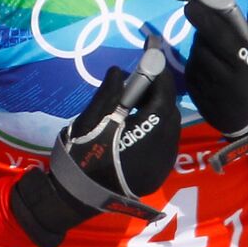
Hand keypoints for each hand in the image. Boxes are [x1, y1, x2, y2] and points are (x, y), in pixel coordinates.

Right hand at [11, 62, 179, 246]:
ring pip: (170, 126)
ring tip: (134, 102)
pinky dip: (156, 127)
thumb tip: (120, 70)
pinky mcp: (161, 172)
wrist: (77, 198)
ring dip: (157, 109)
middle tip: (137, 78)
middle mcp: (164, 148)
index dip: (158, 69)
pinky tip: (138, 124)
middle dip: (157, 89)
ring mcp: (165, 163)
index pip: (163, 92)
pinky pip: (165, 141)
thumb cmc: (81, 157)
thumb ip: (110, 94)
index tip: (152, 48)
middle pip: (169, 109)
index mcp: (148, 132)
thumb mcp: (90, 121)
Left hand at [177, 0, 247, 167]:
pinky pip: (192, 79)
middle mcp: (227, 81)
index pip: (219, 35)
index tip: (191, 3)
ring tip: (212, 50)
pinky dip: (196, 67)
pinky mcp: (203, 106)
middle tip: (208, 28)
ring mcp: (213, 95)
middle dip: (202, 33)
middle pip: (203, 47)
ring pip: (195, 62)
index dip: (203, 17)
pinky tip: (207, 66)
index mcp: (247, 66)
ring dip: (199, 50)